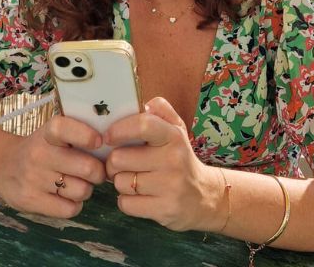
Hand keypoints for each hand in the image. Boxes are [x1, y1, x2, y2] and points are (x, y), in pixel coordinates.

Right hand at [0, 115, 105, 217]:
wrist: (1, 166)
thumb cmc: (41, 148)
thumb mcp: (53, 134)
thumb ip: (79, 135)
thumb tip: (115, 149)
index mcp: (47, 133)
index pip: (64, 129)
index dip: (85, 135)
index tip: (99, 141)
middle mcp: (38, 154)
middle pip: (87, 168)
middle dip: (98, 172)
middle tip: (95, 171)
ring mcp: (33, 179)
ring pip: (82, 191)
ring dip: (86, 189)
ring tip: (75, 183)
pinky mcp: (30, 201)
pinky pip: (70, 209)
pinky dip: (74, 205)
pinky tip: (65, 196)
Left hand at [105, 97, 222, 231]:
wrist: (205, 196)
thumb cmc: (180, 159)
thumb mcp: (176, 130)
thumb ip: (161, 111)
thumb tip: (144, 104)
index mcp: (174, 136)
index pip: (143, 125)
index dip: (119, 129)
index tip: (109, 137)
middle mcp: (174, 159)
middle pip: (119, 158)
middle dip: (114, 163)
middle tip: (123, 164)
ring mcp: (170, 186)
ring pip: (120, 182)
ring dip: (121, 182)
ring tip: (135, 180)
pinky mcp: (165, 209)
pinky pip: (126, 204)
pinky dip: (126, 201)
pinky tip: (139, 197)